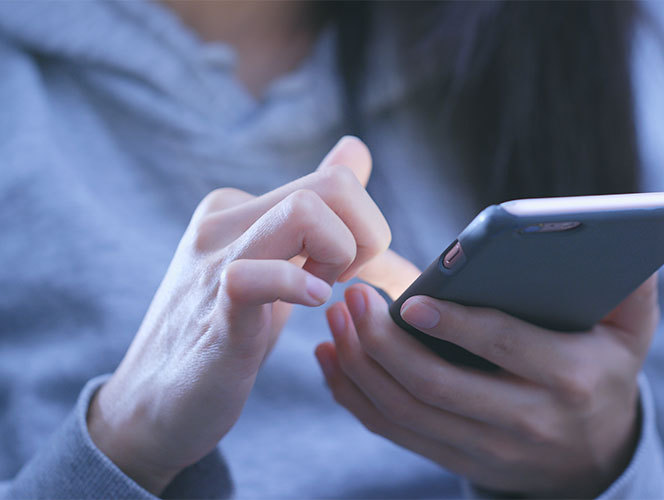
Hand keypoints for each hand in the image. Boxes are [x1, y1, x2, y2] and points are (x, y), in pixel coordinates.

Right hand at [89, 137, 388, 492]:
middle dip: (367, 234)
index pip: (335, 180)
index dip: (364, 228)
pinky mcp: (215, 310)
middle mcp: (221, 220)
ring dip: (341, 254)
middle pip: (332, 185)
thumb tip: (356, 147)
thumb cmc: (228, 332)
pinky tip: (312, 304)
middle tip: (346, 279)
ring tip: (324, 289)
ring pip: (306, 211)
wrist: (158, 403)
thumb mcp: (277, 260)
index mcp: (238, 205)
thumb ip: (317, 207)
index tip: (349, 269)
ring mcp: (213, 262)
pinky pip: (259, 274)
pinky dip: (301, 286)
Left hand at [317, 252, 658, 497]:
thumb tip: (624, 227)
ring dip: (362, 365)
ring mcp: (488, 448)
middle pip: (438, 387)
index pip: (505, 348)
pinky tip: (335, 356)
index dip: (456, 325)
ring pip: (407, 412)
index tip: (411, 300)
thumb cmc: (607, 371)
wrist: (596, 457)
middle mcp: (528, 420)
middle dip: (385, 343)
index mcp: (571, 378)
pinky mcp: (458, 461)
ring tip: (338, 316)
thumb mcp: (632, 331)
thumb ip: (633, 283)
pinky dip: (355, 395)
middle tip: (352, 297)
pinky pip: (394, 432)